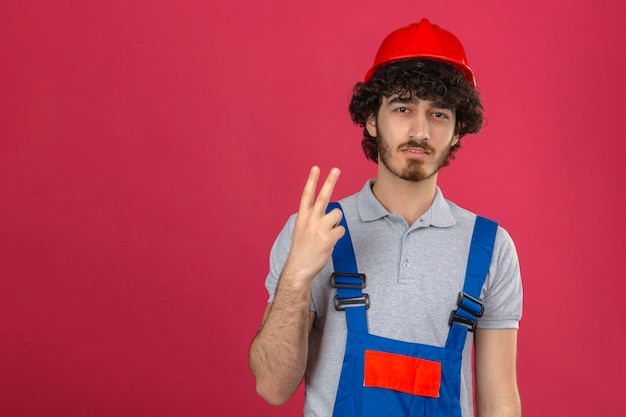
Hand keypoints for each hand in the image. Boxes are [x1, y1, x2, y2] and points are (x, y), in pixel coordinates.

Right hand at [283, 166, 344, 281]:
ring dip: (336, 222)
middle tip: (336, 169)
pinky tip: (329, 242)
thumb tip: (332, 213)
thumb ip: (313, 218)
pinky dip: (337, 235)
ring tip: (327, 233)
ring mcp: (319, 228)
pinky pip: (341, 230)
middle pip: (323, 196)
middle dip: (330, 181)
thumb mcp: (301, 230)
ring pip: (337, 214)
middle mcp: (310, 220)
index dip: (312, 180)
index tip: (316, 168)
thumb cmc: (302, 249)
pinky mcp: (328, 238)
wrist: (299, 268)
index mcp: (302, 217)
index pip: (307, 195)